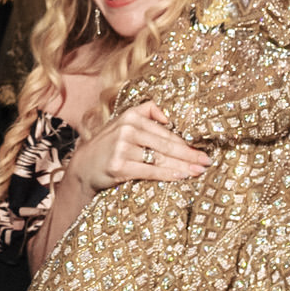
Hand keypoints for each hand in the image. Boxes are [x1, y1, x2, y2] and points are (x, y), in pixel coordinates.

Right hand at [68, 102, 210, 193]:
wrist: (83, 167)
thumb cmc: (109, 146)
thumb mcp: (123, 123)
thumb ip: (146, 114)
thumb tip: (173, 118)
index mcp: (131, 115)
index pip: (165, 130)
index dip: (185, 141)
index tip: (202, 149)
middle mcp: (127, 129)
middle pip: (166, 144)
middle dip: (189, 154)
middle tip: (206, 161)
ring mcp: (122, 148)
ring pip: (160, 159)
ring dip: (183, 166)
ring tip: (198, 171)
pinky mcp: (119, 166)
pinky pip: (150, 171)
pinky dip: (167, 175)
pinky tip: (181, 176)